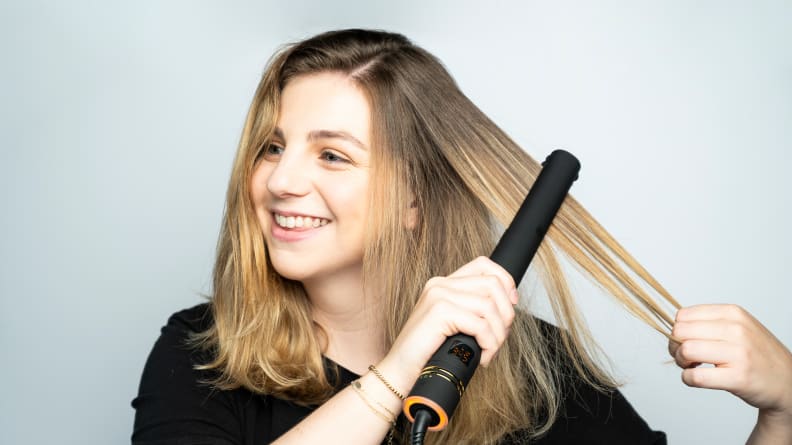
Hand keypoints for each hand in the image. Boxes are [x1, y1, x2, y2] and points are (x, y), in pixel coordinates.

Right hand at [380, 256, 516, 388]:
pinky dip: (489, 344)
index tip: (511, 304)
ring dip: (498, 334)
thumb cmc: (427, 354)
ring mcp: (438, 296)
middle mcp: (440, 284)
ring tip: (488, 351)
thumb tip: (508, 306)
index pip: (483, 265)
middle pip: (493, 284)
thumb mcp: (454, 326)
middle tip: (497, 339)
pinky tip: (481, 358)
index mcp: (443, 284)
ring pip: (490, 305)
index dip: (505, 281)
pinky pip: (481, 324)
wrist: (399, 373)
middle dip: (505, 314)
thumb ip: (472, 310)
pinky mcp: (439, 312)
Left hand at [669, 304, 791, 439]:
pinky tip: (696, 378)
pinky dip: (688, 379)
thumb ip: (709, 323)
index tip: (685, 342)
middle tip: (685, 357)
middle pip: (680, 332)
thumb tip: (673, 326)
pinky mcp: (738, 378)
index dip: (677, 331)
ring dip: (681, 363)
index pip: (683, 315)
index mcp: (733, 313)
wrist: (788, 382)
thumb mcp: (738, 327)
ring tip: (692, 366)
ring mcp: (739, 353)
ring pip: (686, 351)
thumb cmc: (756, 355)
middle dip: (675, 346)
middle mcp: (737, 330)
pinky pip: (695, 376)